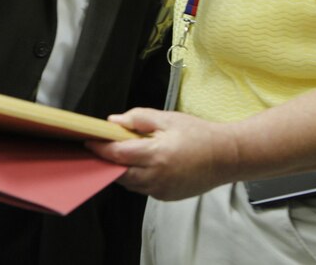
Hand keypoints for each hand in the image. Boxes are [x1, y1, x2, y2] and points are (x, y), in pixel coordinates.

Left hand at [86, 108, 238, 200]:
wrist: (226, 157)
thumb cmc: (199, 135)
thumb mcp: (168, 119)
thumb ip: (139, 119)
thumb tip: (114, 122)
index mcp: (156, 155)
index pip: (118, 154)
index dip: (101, 148)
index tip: (89, 141)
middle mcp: (156, 176)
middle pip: (119, 172)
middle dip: (108, 161)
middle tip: (102, 148)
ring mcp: (161, 190)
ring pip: (130, 183)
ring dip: (123, 170)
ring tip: (123, 154)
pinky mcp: (166, 197)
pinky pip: (143, 188)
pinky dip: (137, 177)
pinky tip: (143, 164)